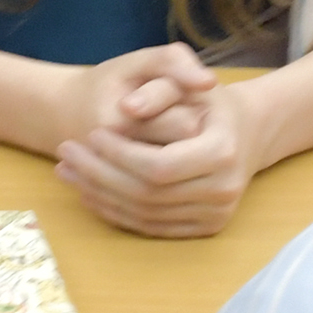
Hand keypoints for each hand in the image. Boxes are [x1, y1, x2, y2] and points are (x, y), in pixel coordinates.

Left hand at [49, 45, 251, 237]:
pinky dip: (116, 212)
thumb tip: (127, 107)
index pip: (158, 165)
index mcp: (222, 152)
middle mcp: (224, 190)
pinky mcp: (207, 228)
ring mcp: (217, 215)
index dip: (118, 155)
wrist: (246, 132)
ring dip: (99, 195)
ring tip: (68, 171)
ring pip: (145, 215)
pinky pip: (152, 227)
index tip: (91, 134)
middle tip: (66, 154)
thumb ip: (159, 88)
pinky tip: (89, 191)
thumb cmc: (209, 103)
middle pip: (147, 194)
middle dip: (99, 175)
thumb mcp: (187, 83)